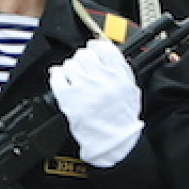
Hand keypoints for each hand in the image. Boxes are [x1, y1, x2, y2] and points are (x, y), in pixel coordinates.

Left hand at [49, 38, 142, 167]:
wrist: (113, 141)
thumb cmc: (122, 119)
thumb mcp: (131, 88)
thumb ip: (120, 68)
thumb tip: (106, 51)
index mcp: (117, 74)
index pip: (103, 47)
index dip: (96, 47)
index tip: (93, 50)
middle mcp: (100, 78)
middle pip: (84, 54)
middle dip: (83, 60)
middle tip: (84, 68)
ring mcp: (83, 87)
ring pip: (70, 64)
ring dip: (71, 69)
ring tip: (74, 78)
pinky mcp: (68, 98)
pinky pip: (57, 77)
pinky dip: (57, 76)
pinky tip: (62, 80)